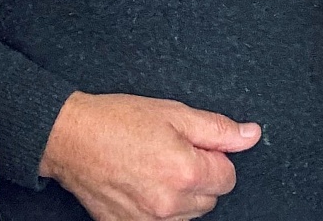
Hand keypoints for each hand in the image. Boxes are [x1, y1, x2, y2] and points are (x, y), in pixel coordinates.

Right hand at [39, 91, 260, 220]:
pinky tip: (142, 185)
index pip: (228, 177)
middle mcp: (170, 204)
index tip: (194, 145)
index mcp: (185, 172)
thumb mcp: (174, 113)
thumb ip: (218, 128)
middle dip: (199, 176)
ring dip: (180, 195)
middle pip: (210, 199)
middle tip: (171, 152)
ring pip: (187, 214)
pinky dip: (159, 208)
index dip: (214, 157)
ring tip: (154, 167)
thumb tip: (251, 135)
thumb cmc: (118, 121)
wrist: (71, 139)